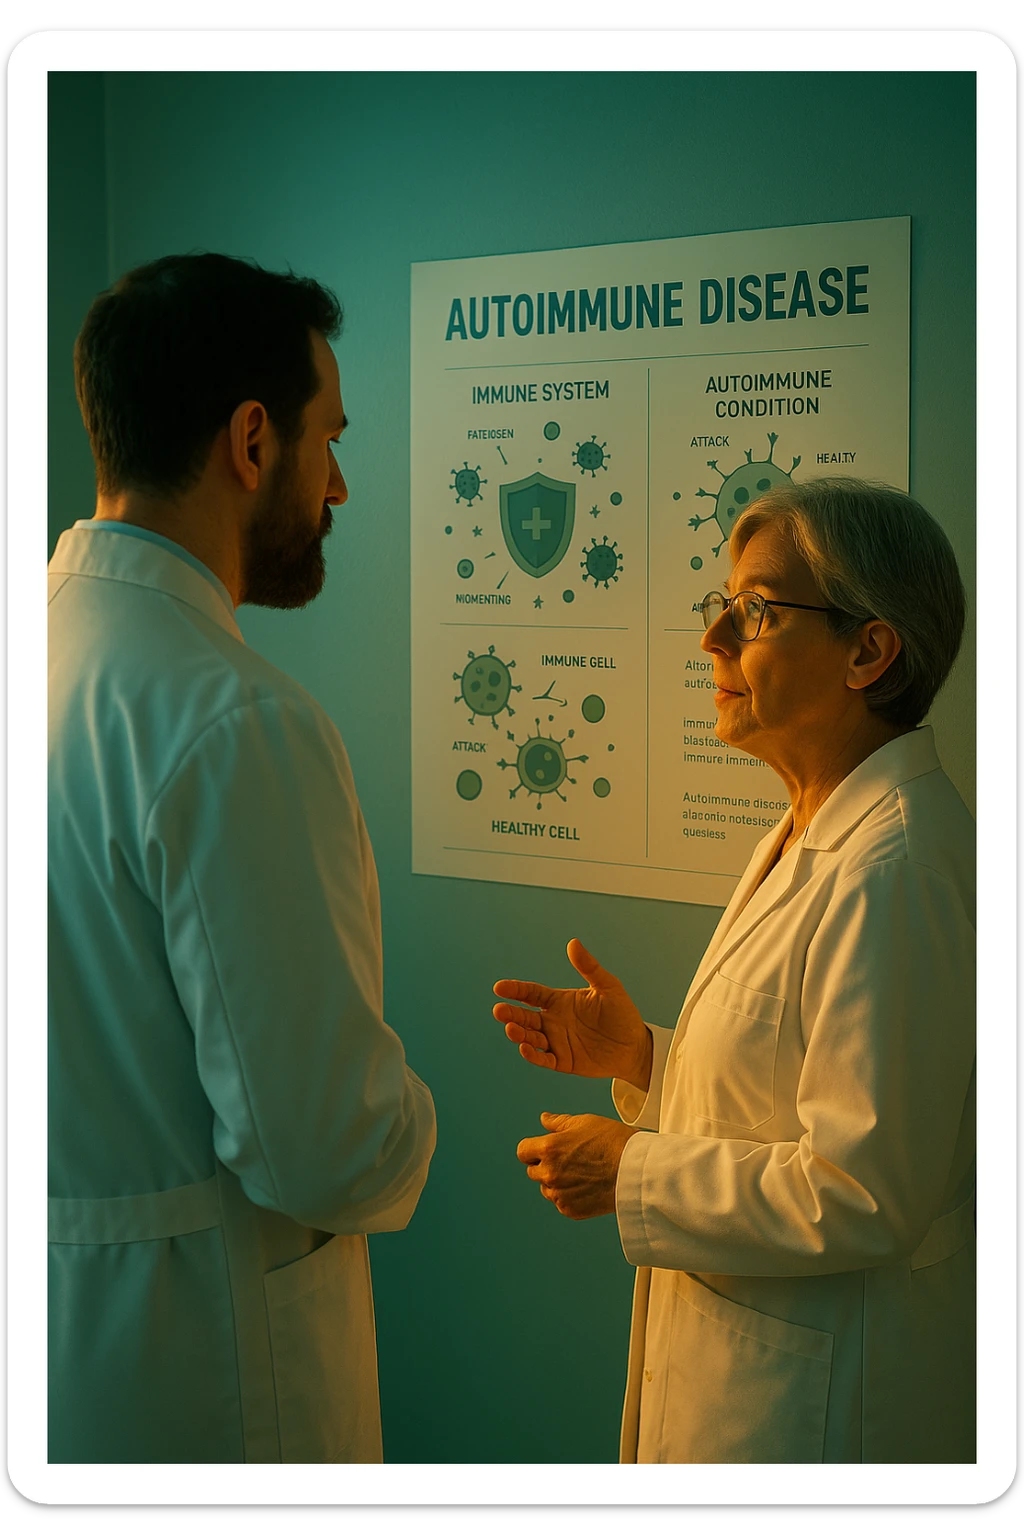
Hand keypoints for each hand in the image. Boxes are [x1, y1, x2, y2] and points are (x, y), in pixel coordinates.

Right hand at [493, 939, 651, 1089]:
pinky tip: (525, 1048)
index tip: (499, 988)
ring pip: (530, 1037)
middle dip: (510, 1013)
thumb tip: (573, 943)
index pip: (531, 993)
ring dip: (519, 1034)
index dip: (515, 990)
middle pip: (525, 1016)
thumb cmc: (622, 1014)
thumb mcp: (608, 986)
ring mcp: (557, 1041)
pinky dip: (533, 1055)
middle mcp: (553, 1021)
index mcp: (559, 1001)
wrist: (635, 1046)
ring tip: (511, 1029)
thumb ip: (589, 967)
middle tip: (499, 1011)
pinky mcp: (564, 1061)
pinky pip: (544, 1059)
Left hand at [516, 1112, 639, 1219]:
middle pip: (532, 1171)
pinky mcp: (570, 1210)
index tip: (544, 1148)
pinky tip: (586, 1185)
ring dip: (555, 1181)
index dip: (532, 1148)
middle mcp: (549, 1173)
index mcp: (549, 1149)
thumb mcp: (584, 1122)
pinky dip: (568, 1195)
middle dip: (544, 1164)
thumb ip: (558, 1122)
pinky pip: (560, 1202)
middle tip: (568, 1159)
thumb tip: (544, 1119)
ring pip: (546, 1188)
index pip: (523, 1151)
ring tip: (580, 1173)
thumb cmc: (613, 1141)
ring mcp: (559, 1194)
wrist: (635, 1171)